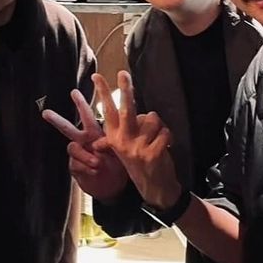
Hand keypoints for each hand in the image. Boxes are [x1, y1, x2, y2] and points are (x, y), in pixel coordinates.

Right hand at [42, 89, 127, 201]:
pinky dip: (86, 168)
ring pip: (72, 147)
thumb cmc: (117, 164)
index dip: (81, 104)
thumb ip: (111, 143)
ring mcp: (78, 155)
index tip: (74, 92)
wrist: (112, 185)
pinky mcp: (75, 168)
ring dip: (83, 154)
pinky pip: (76, 164)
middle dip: (57, 120)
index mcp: (95, 133)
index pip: (87, 116)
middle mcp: (83, 142)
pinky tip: (95, 170)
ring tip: (97, 162)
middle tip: (46, 113)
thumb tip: (100, 141)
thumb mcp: (118, 150)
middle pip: (68, 128)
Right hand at [93, 71, 181, 209]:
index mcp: (114, 138)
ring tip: (156, 139)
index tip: (97, 77)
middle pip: (125, 110)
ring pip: (152, 119)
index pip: (107, 112)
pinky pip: (165, 131)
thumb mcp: (121, 153)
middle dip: (125, 90)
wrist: (154, 188)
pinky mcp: (153, 153)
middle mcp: (123, 142)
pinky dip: (168, 136)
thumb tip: (94, 143)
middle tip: (123, 73)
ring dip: (159, 126)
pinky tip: (164, 147)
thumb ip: (111, 141)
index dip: (103, 93)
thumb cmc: (138, 165)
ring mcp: (137, 148)